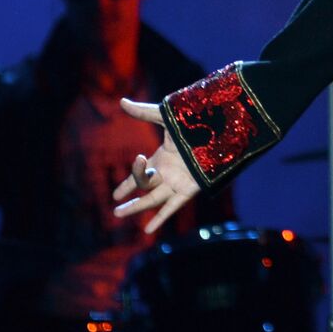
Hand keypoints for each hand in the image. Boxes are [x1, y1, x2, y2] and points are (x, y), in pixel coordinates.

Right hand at [111, 98, 199, 232]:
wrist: (218, 132)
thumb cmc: (193, 123)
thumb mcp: (165, 117)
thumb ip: (144, 112)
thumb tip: (121, 101)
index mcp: (163, 157)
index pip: (141, 174)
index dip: (128, 183)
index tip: (115, 195)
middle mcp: (169, 172)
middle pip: (145, 187)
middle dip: (130, 196)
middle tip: (115, 205)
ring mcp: (178, 182)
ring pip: (153, 199)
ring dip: (137, 208)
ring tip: (119, 214)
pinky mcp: (189, 189)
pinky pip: (172, 206)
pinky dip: (160, 218)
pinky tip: (147, 230)